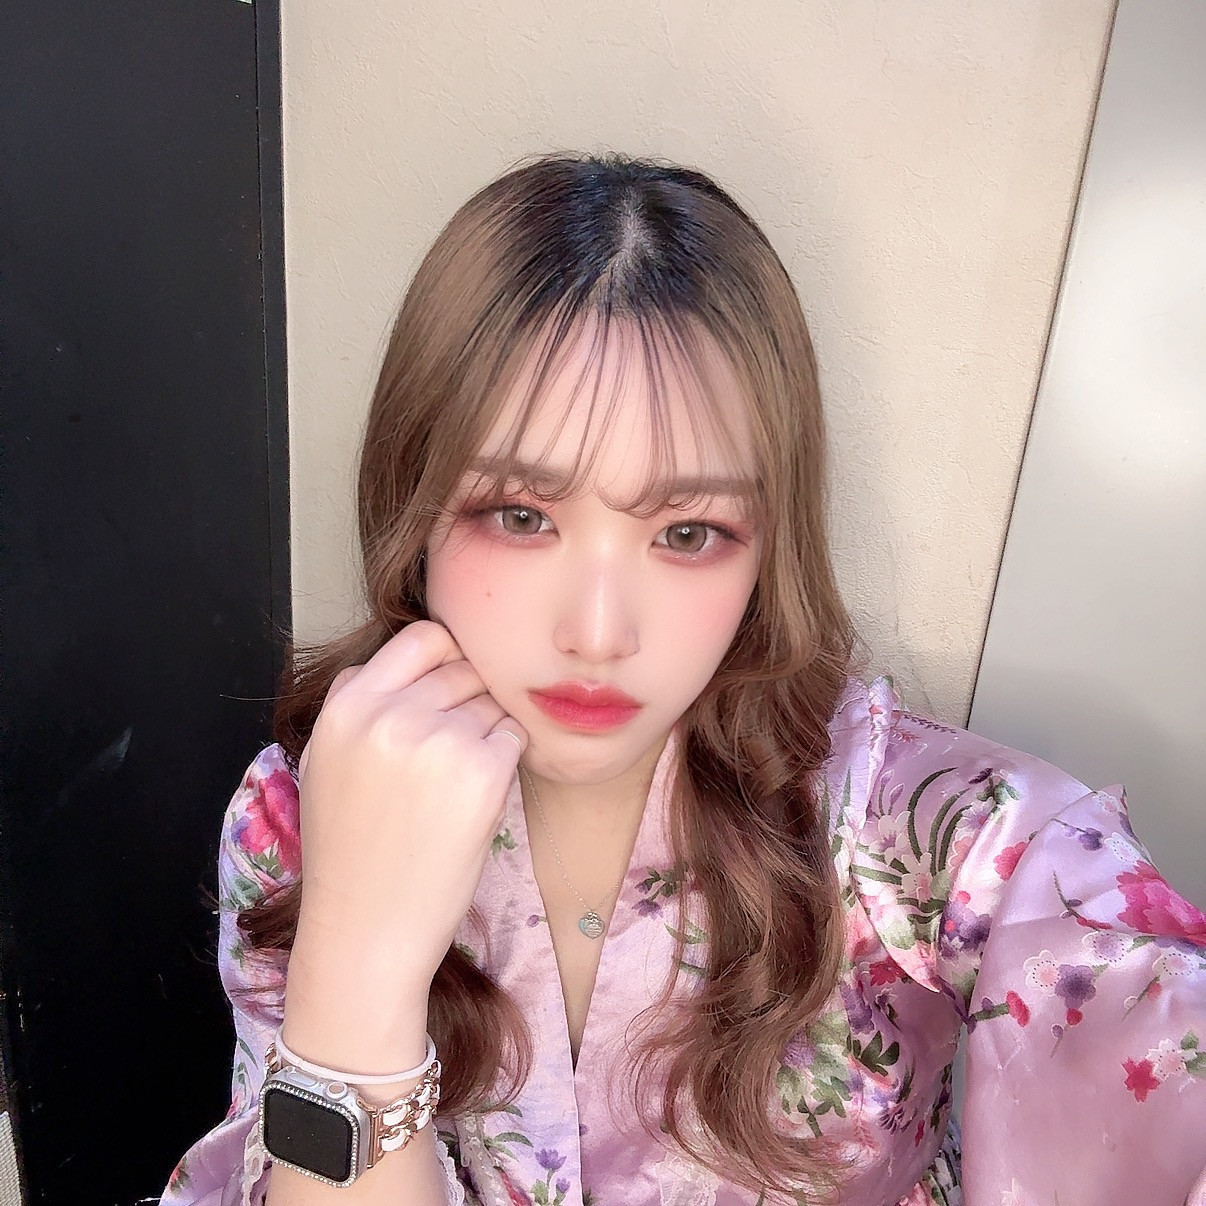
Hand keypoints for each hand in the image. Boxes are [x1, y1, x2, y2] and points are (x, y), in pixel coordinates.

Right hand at [290, 620, 527, 1008]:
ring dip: (488, 734)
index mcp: (348, 706)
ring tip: (453, 787)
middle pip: (464, 669)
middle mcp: (391, 714)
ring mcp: (438, 741)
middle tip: (451, 756)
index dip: (445, 661)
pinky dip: (505, 763)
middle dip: (469, 703)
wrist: (365, 931)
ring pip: (493, 703)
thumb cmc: (350, 851)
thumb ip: (361, 701)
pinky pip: (513, 738)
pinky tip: (474, 801)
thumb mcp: (326, 760)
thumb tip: (414, 654)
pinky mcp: (482, 773)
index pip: (423, 637)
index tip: (448, 693)